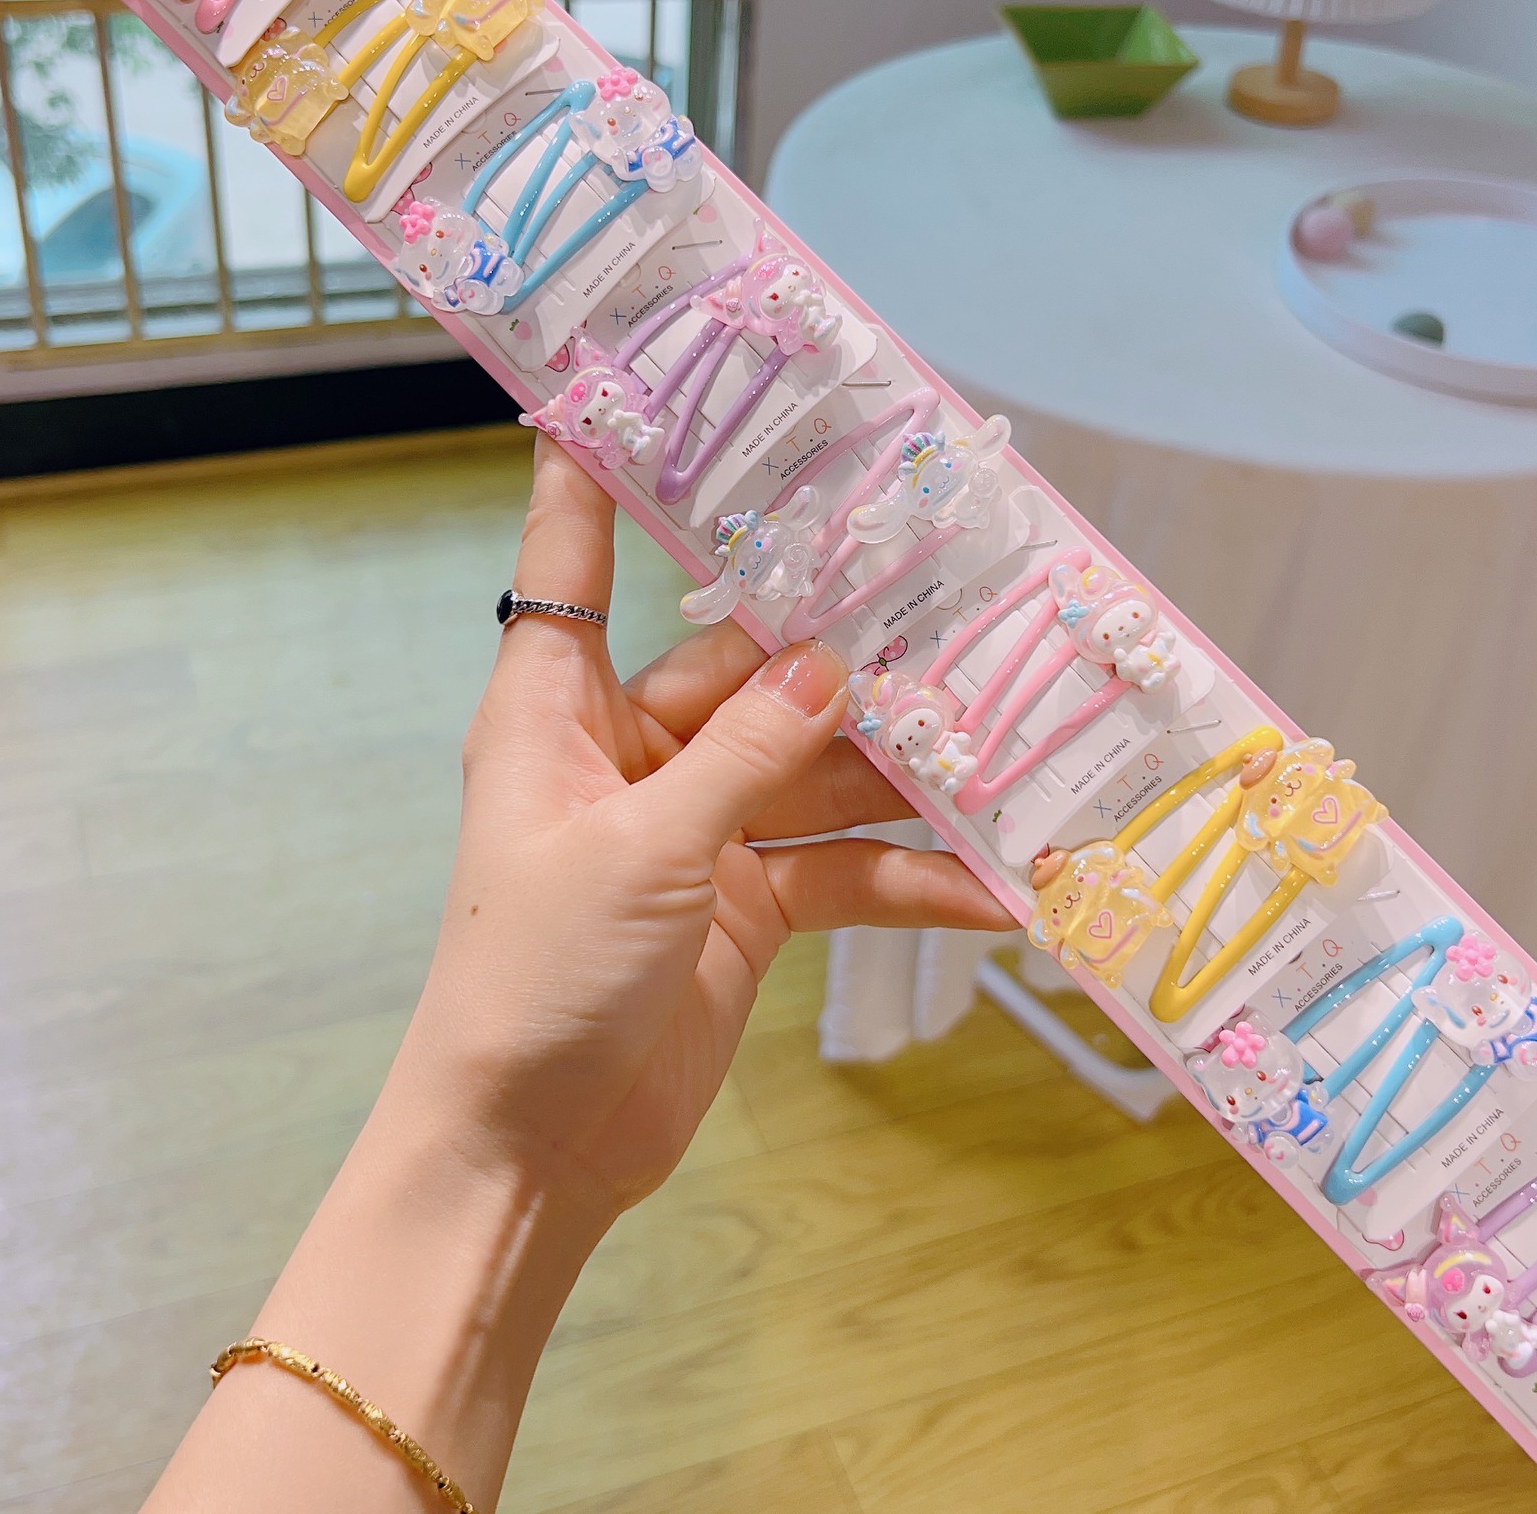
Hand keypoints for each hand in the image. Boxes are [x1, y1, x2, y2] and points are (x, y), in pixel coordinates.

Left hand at [404, 436, 1011, 1217]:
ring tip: (1008, 746)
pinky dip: (908, 878)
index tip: (625, 387)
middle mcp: (632, 751)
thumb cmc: (535, 979)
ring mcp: (695, 827)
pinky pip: (839, 868)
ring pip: (815, 768)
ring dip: (901, 773)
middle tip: (951, 597)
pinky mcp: (744, 903)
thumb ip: (746, 753)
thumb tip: (835, 664)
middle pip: (750, 668)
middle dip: (846, 652)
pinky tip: (997, 893)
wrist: (529, 1150)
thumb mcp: (642, 851)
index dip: (592, 476)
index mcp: (559, 710)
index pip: (572, 562)